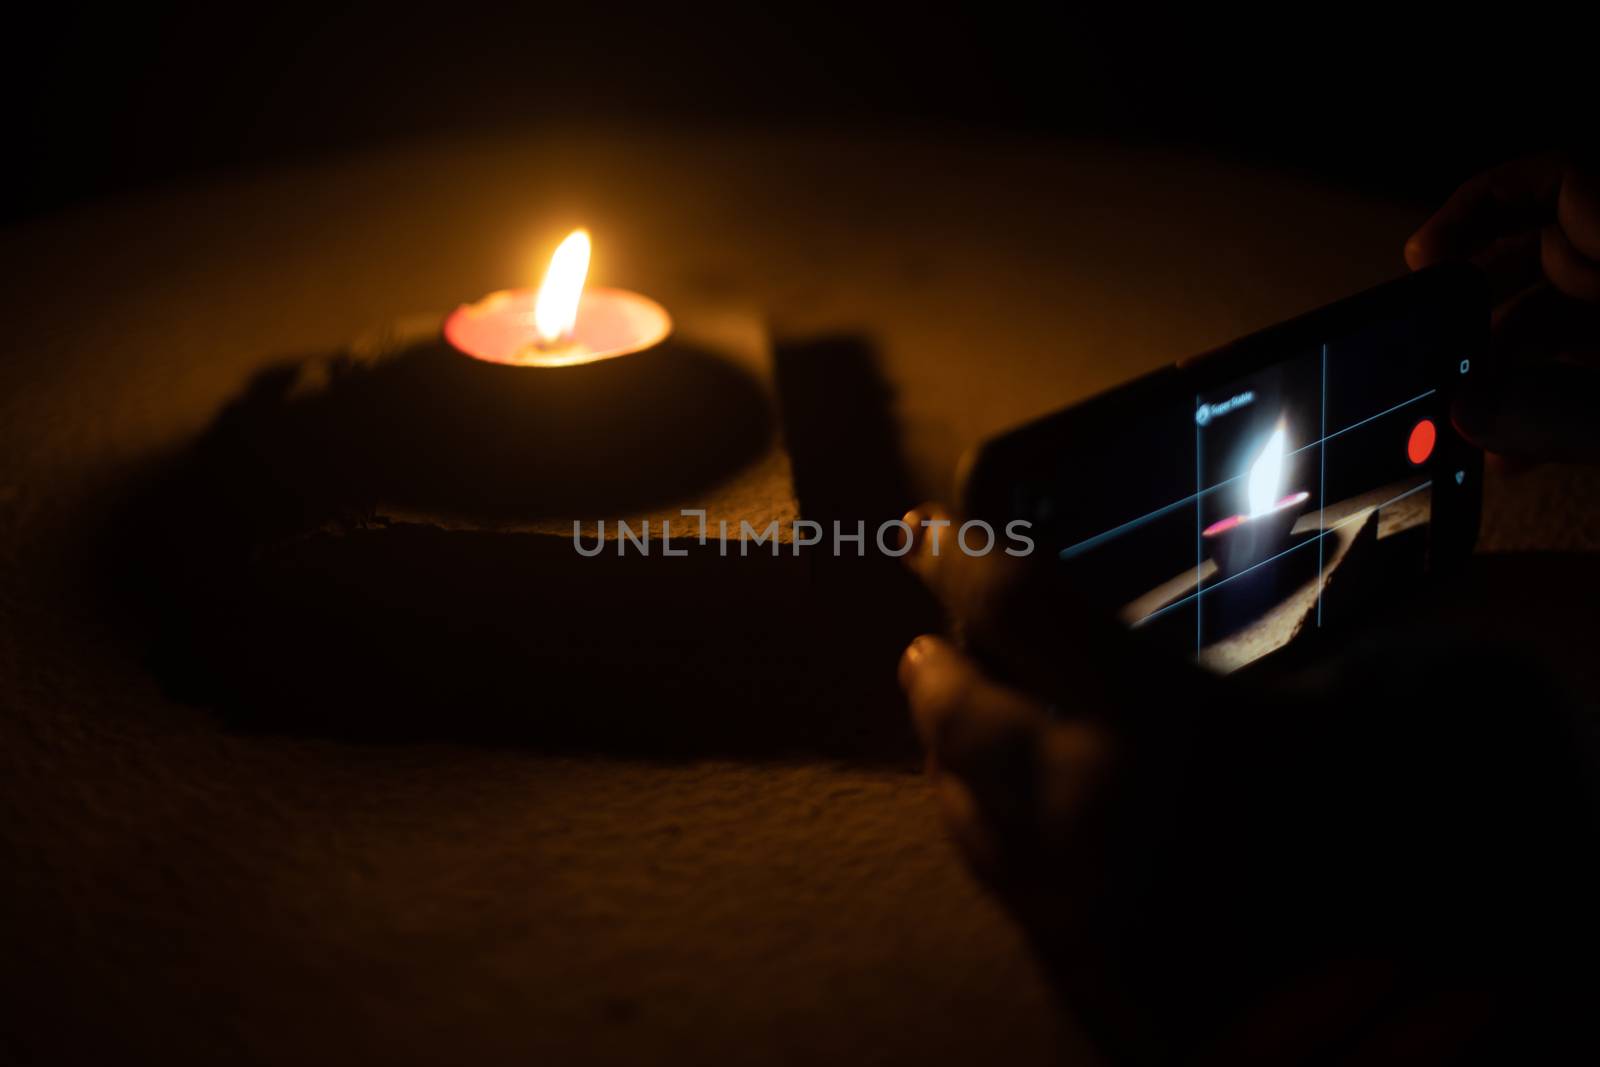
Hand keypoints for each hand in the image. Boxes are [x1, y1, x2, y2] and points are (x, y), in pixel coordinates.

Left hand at [897, 505, 1599, 1063]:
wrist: (1420, 1031)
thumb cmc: (1430, 847)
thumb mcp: (1369, 711)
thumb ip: (1258, 664)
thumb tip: (1166, 644)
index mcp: (1156, 726)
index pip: (1014, 604)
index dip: (958, 554)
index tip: (925, 528)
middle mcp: (1084, 811)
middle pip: (957, 707)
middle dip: (937, 658)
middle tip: (928, 631)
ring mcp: (1072, 902)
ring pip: (958, 798)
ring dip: (944, 742)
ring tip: (939, 702)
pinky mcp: (1081, 975)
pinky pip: (998, 876)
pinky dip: (978, 818)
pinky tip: (985, 802)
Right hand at [1406, 153, 1599, 463]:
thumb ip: (1562, 414)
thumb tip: (1468, 416)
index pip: (1552, 182)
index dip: (1477, 206)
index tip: (1423, 259)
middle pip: (1537, 254)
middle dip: (1472, 310)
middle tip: (1430, 354)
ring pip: (1553, 317)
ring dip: (1498, 371)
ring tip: (1464, 421)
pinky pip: (1579, 367)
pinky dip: (1539, 405)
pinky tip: (1509, 454)